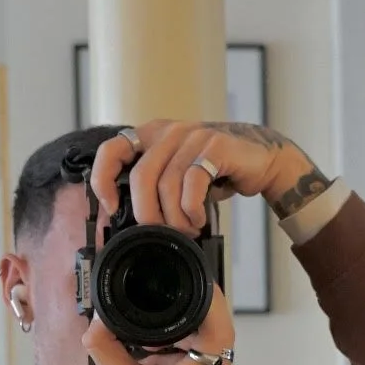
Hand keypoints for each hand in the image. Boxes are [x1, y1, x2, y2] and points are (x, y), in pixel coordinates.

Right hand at [83, 289, 234, 364]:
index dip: (214, 302)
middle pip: (219, 336)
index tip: (202, 283)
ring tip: (157, 336)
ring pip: (213, 349)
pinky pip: (206, 364)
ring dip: (189, 337)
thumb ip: (105, 349)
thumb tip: (96, 322)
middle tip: (171, 301)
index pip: (219, 331)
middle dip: (196, 316)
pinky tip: (160, 357)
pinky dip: (186, 354)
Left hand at [88, 119, 316, 232]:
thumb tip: (125, 221)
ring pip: (167, 185)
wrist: (260, 161)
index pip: (111, 150)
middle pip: (141, 177)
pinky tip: (198, 219)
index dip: (103, 180)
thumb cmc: (214, 173)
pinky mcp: (216, 145)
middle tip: (161, 232)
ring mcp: (192, 136)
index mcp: (150, 135)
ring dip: (175, 218)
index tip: (111, 207)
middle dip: (148, 214)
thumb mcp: (176, 177)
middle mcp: (168, 132)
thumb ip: (152, 188)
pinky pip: (193, 184)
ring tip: (187, 229)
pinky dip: (192, 210)